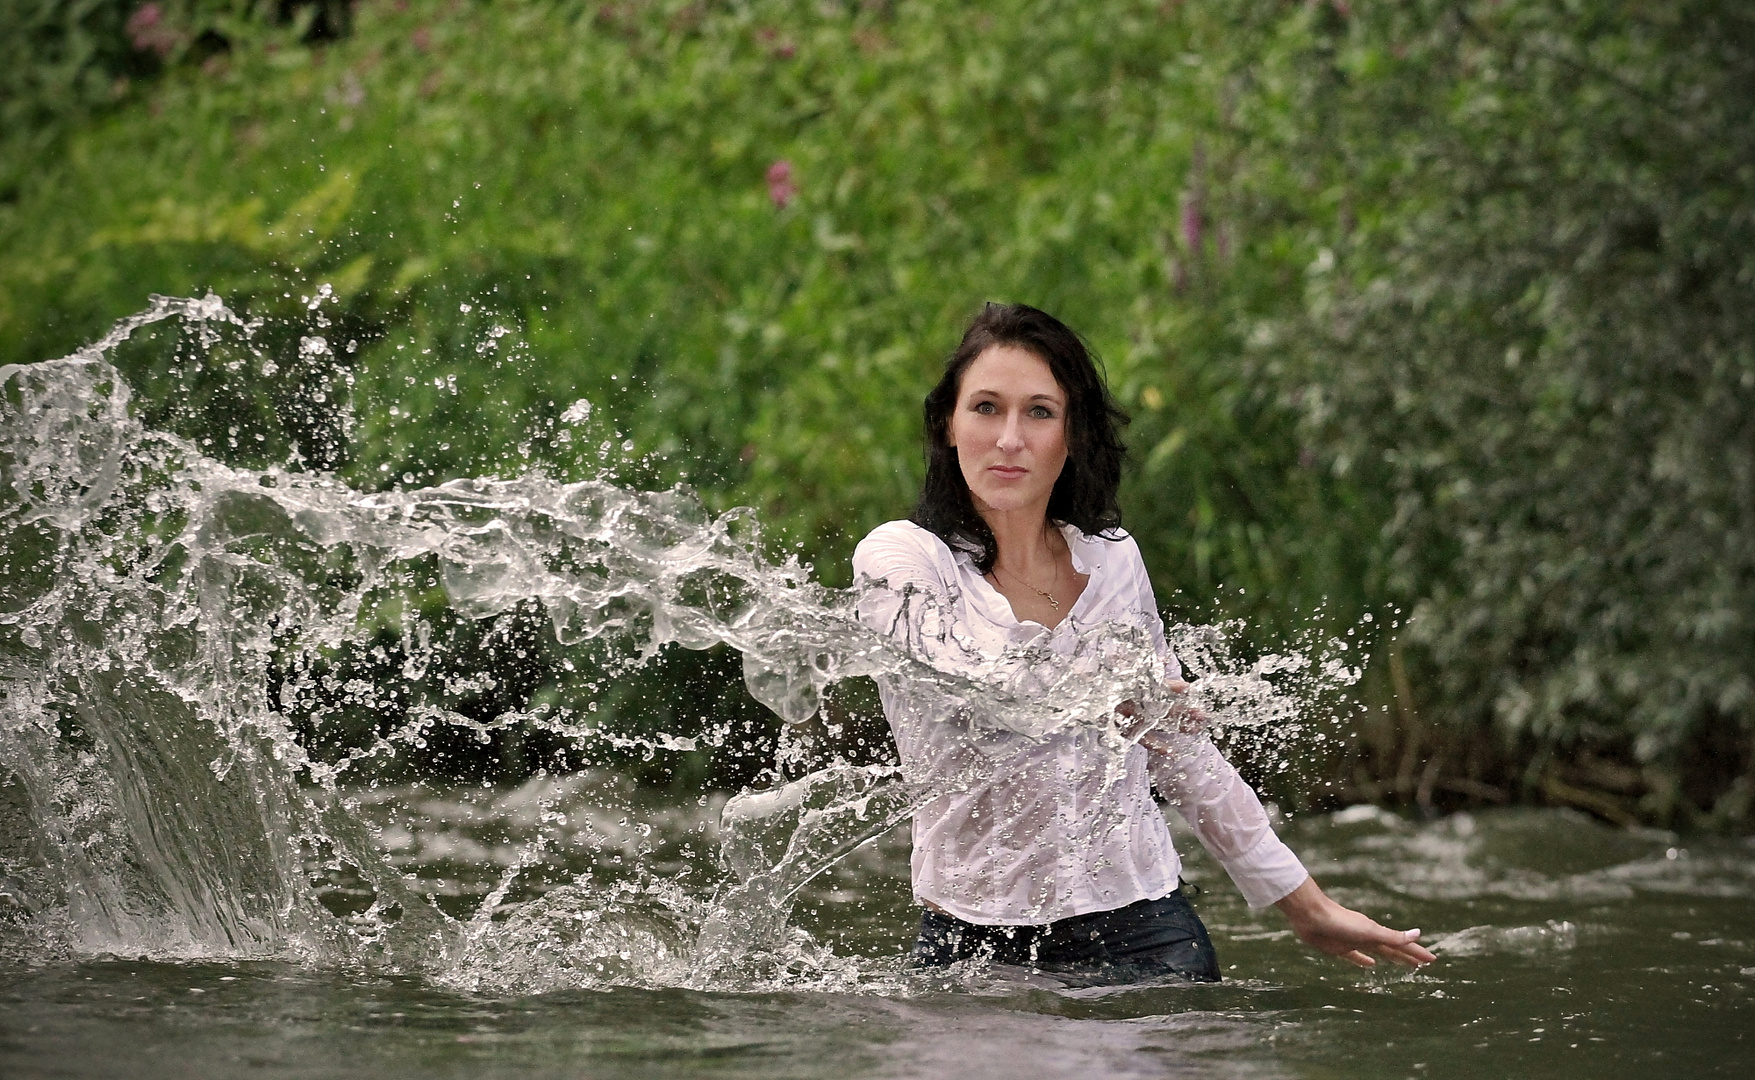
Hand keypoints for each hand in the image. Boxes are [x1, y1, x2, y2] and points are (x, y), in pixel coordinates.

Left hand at [1273, 877, 1434, 968]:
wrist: (1310, 914)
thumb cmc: (1339, 921)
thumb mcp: (1369, 931)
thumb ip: (1393, 936)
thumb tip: (1419, 933)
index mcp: (1377, 933)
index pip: (1403, 945)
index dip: (1417, 953)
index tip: (1433, 960)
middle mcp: (1368, 937)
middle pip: (1393, 949)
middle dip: (1408, 956)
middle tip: (1423, 963)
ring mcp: (1354, 942)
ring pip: (1378, 952)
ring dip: (1390, 957)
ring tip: (1401, 963)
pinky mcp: (1339, 948)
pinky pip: (1356, 957)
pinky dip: (1364, 961)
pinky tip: (1370, 965)